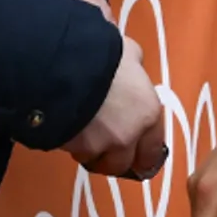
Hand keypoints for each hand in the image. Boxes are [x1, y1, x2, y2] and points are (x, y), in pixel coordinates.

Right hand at [62, 36, 167, 179]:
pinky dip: (71, 146)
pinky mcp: (76, 147)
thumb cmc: (99, 54)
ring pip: (97, 162)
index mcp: (147, 112)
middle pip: (124, 164)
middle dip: (114, 158)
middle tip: (104, 149)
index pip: (152, 150)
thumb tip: (133, 64)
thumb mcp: (126, 52)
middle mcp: (129, 134)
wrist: (64, 64)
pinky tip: (66, 129)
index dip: (142, 154)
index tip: (136, 157)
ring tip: (81, 138)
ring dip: (91, 153)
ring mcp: (102, 144)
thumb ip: (134, 65)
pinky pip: (75, 152)